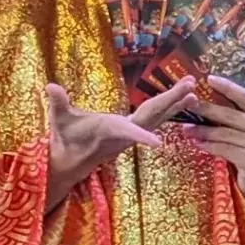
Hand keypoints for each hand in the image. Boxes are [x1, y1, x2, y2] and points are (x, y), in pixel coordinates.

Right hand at [45, 76, 197, 211]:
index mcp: (110, 130)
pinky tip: (184, 99)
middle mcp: (126, 132)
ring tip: (194, 91)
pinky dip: (170, 107)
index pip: (127, 131)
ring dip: (176, 104)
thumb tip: (50, 86)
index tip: (158, 144)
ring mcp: (132, 132)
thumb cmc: (65, 137)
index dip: (141, 136)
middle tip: (191, 88)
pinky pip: (157, 117)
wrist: (73, 158)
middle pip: (153, 115)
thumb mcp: (58, 120)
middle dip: (171, 102)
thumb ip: (57, 104)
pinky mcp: (134, 130)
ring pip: (159, 116)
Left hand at [183, 77, 244, 224]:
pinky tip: (197, 143)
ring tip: (186, 128)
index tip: (208, 79)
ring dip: (202, 130)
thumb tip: (208, 103)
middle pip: (231, 115)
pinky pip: (224, 149)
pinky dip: (208, 146)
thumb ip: (239, 119)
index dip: (227, 87)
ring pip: (224, 133)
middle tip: (186, 103)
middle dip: (206, 109)